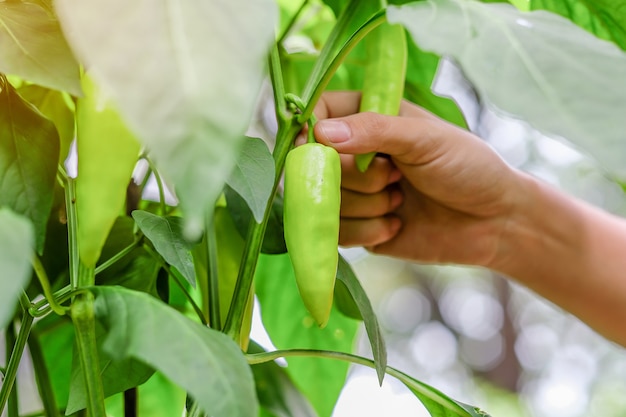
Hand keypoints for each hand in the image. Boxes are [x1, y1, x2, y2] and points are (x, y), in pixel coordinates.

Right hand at [313, 91, 525, 267]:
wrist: (494, 223)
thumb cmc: (467, 167)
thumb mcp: (426, 139)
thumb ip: (374, 130)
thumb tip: (319, 133)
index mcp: (369, 120)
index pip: (317, 114)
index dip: (311, 131)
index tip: (320, 146)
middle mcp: (354, 155)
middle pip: (314, 164)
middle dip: (358, 177)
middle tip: (397, 175)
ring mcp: (354, 193)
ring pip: (324, 201)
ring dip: (367, 205)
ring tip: (401, 199)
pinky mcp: (358, 228)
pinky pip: (337, 232)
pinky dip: (368, 230)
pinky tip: (397, 224)